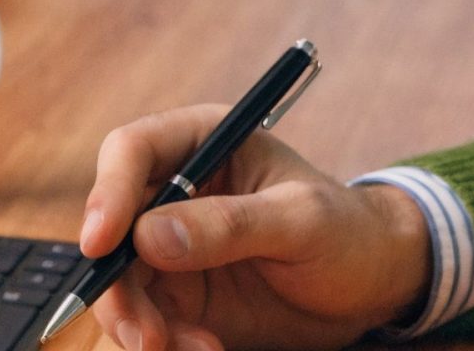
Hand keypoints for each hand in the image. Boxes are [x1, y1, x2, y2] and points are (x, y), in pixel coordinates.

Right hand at [78, 104, 433, 350]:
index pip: (132, 151)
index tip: (101, 244)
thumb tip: (149, 237)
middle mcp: (176, 191)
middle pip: (112, 229)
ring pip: (120, 285)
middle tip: (147, 336)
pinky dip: (164, 344)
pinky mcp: (179, 296)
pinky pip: (146, 321)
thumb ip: (230, 225)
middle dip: (118, 286)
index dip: (107, 193)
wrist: (372, 287)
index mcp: (205, 142)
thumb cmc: (348, 231)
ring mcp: (172, 247)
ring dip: (140, 326)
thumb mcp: (302, 220)